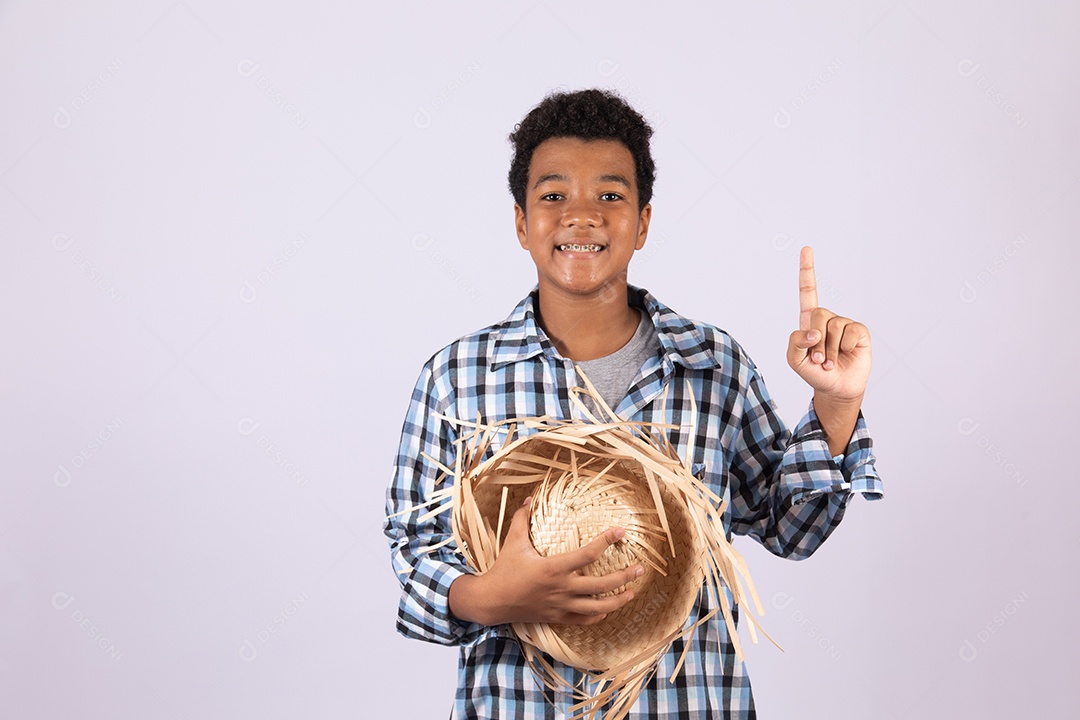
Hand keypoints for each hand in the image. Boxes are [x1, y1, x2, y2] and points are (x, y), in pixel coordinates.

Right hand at [448, 498, 642, 626]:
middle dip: (624, 577)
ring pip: (598, 607)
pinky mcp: (558, 617)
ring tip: (632, 592)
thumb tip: (531, 498)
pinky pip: (584, 620)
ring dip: (618, 600)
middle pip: (602, 585)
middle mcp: (562, 588)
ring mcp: (561, 605)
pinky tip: (608, 609)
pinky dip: (599, 615)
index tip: (621, 532)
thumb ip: (522, 518)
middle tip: (640, 568)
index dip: (607, 541)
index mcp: (553, 568)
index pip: (588, 554)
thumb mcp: (512, 541)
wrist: (492, 601)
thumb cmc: (503, 569)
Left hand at [787, 246, 871, 401]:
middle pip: (818, 314)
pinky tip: (846, 355)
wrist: (836, 388)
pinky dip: (845, 348)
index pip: (808, 291)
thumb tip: (813, 331)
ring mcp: (844, 324)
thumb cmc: (814, 372)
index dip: (807, 270)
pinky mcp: (860, 331)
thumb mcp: (795, 360)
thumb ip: (795, 343)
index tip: (806, 248)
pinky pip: (850, 333)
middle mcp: (827, 318)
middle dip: (816, 341)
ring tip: (830, 362)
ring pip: (833, 327)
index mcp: (809, 320)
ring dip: (830, 350)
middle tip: (818, 359)